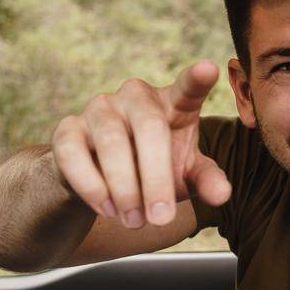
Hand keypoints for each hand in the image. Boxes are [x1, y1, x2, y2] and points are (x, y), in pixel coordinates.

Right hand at [50, 60, 231, 229]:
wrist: (102, 182)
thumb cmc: (155, 168)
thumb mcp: (186, 175)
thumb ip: (206, 180)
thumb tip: (222, 194)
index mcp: (173, 103)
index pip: (187, 87)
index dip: (197, 79)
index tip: (208, 68)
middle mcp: (135, 97)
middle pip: (149, 127)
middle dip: (156, 179)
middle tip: (161, 218)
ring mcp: (99, 109)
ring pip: (112, 142)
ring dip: (125, 188)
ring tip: (136, 221)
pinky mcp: (67, 129)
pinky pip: (74, 155)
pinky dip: (92, 186)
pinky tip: (107, 209)